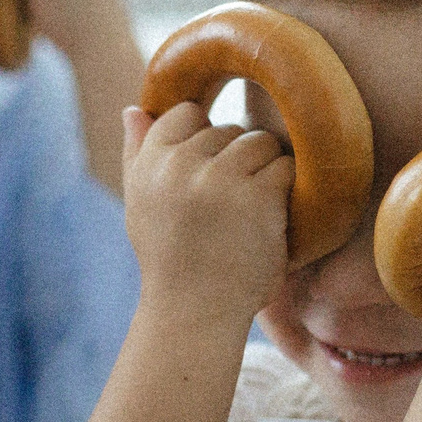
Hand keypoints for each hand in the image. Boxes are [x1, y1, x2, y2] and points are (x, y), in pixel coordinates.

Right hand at [123, 103, 291, 327]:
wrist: (194, 313)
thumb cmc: (169, 261)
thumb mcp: (140, 206)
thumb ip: (137, 155)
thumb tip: (134, 108)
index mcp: (149, 163)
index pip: (187, 113)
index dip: (205, 141)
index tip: (208, 177)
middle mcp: (180, 165)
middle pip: (229, 129)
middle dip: (237, 161)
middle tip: (231, 206)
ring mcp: (220, 179)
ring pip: (260, 142)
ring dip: (266, 171)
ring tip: (253, 209)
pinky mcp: (258, 196)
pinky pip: (286, 166)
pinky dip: (287, 189)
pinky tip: (272, 218)